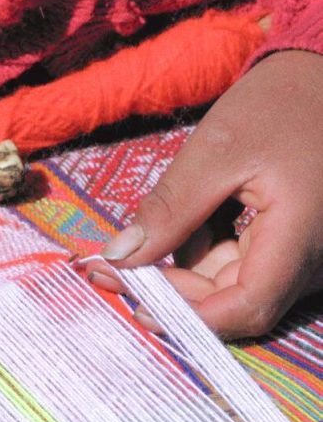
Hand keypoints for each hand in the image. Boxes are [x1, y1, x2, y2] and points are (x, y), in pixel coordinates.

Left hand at [97, 50, 322, 338]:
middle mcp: (316, 258)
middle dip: (174, 290)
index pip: (247, 307)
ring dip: (187, 267)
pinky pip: (241, 266)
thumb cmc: (279, 103)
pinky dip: (207, 251)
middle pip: (234, 302)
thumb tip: (118, 259)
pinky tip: (197, 218)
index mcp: (303, 234)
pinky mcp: (294, 248)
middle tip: (118, 270)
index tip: (138, 306)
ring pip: (232, 286)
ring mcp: (307, 256)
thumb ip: (168, 210)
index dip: (190, 317)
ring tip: (160, 228)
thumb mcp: (215, 151)